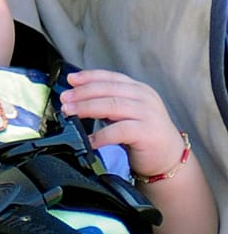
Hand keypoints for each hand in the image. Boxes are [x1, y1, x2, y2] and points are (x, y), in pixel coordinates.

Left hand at [60, 69, 183, 178]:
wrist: (168, 157)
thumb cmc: (143, 135)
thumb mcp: (126, 113)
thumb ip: (107, 103)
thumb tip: (76, 100)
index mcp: (138, 90)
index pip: (111, 77)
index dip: (89, 76)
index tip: (70, 79)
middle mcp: (144, 98)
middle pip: (109, 89)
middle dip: (82, 93)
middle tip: (64, 99)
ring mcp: (147, 114)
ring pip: (112, 105)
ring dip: (87, 108)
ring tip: (69, 112)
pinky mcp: (147, 132)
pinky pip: (119, 131)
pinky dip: (101, 135)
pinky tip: (89, 140)